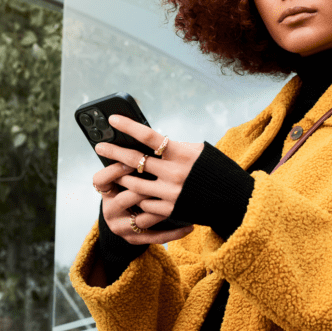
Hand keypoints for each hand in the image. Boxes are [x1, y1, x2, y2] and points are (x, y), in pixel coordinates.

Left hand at [92, 115, 203, 244]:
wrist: (231, 199)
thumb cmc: (214, 170)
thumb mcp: (198, 152)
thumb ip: (175, 148)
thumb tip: (151, 143)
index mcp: (182, 154)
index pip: (149, 137)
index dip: (129, 126)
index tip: (113, 120)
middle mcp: (175, 173)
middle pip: (135, 161)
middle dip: (114, 152)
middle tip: (100, 147)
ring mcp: (172, 193)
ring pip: (134, 185)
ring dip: (122, 178)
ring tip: (115, 173)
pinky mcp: (171, 210)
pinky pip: (145, 204)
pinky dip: (140, 198)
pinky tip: (136, 195)